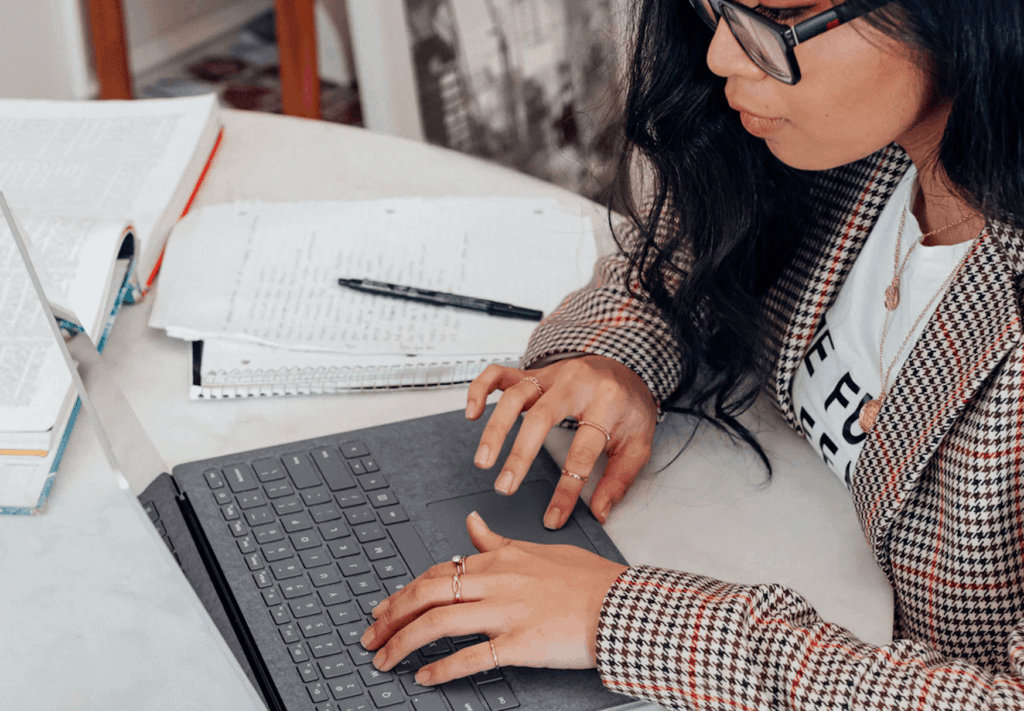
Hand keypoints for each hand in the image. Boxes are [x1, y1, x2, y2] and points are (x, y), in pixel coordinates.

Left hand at [360, 512, 627, 685]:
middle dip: (391, 615)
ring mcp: (506, 613)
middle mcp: (496, 582)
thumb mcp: (538, 550)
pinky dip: (441, 668)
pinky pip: (470, 656)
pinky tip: (424, 677)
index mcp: (498, 560)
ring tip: (383, 658)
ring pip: (438, 621)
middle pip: (426, 593)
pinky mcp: (519, 644)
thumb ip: (498, 541)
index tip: (385, 607)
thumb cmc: (586, 580)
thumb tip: (472, 524)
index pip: (437, 572)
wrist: (620, 605)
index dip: (404, 592)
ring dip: (403, 642)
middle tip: (370, 634)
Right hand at [466, 356, 657, 528]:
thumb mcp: (638, 444)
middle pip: (541, 417)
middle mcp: (576, 383)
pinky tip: (473, 413)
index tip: (553, 516)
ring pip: (515, 396)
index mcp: (607, 402)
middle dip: (520, 454)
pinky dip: (480, 390)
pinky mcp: (534, 373)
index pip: (582, 451)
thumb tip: (599, 512)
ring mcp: (551, 375)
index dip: (567, 489)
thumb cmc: (629, 407)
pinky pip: (500, 373)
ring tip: (484, 460)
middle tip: (504, 486)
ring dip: (495, 429)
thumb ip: (619, 479)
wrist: (627, 369)